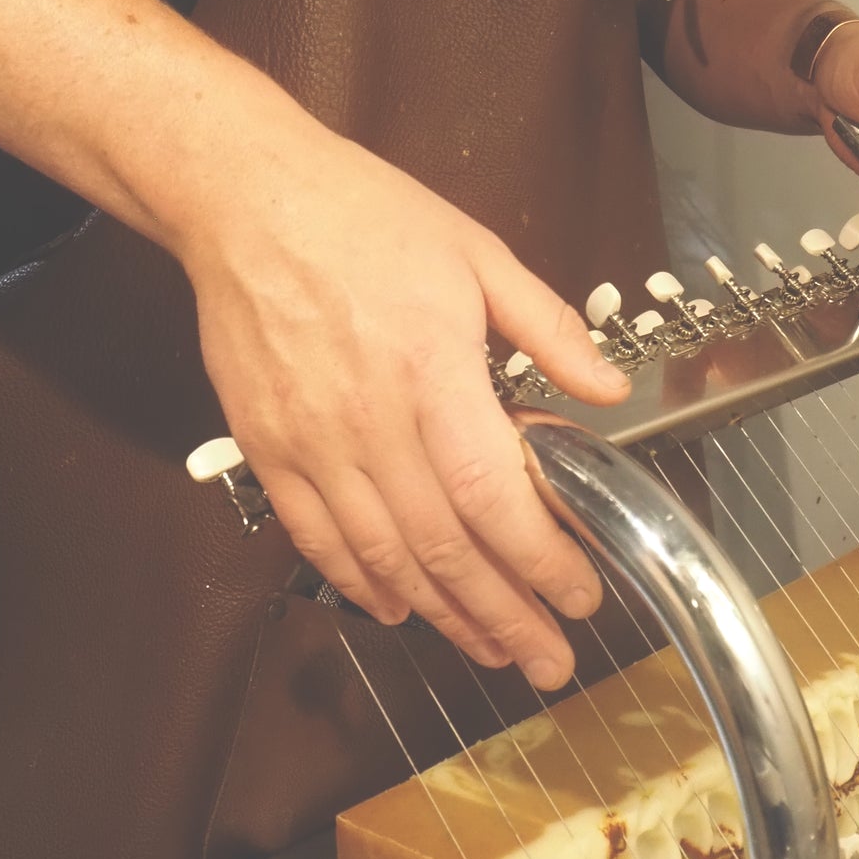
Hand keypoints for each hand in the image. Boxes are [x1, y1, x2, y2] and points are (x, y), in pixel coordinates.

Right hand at [178, 120, 630, 689]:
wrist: (249, 199)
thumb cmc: (365, 215)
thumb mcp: (477, 252)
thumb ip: (547, 325)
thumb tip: (609, 389)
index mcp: (431, 368)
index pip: (494, 493)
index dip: (540, 558)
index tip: (582, 594)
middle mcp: (369, 420)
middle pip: (444, 546)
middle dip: (505, 614)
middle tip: (549, 659)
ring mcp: (311, 442)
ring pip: (383, 558)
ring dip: (443, 616)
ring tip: (491, 651)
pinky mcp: (268, 449)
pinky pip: (317, 539)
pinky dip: (362, 585)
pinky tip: (401, 611)